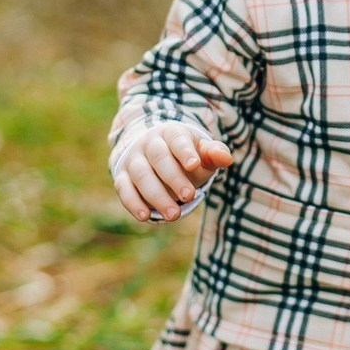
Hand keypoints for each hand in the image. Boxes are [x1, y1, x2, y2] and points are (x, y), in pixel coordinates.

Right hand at [114, 122, 232, 221]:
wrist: (155, 154)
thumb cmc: (186, 156)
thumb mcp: (202, 153)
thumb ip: (214, 154)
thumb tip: (227, 159)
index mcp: (171, 133)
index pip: (177, 140)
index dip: (185, 152)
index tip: (194, 165)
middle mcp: (149, 143)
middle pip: (159, 158)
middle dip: (174, 178)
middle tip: (189, 196)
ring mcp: (133, 159)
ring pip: (142, 175)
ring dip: (156, 195)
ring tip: (173, 215)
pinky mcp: (122, 177)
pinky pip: (124, 189)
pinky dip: (133, 203)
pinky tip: (145, 217)